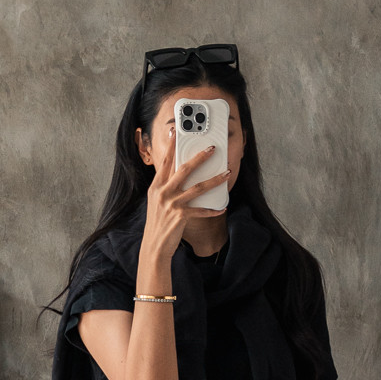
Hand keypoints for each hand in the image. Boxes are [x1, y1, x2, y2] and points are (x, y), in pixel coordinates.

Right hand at [140, 129, 228, 267]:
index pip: (166, 162)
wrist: (153, 246)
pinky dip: (213, 209)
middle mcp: (163, 193)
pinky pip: (201, 210)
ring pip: (198, 187)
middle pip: (184, 169)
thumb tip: (179, 176)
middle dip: (200, 157)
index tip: (176, 132)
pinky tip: (222, 207)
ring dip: (215, 180)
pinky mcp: (180, 216)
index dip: (172, 147)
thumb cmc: (157, 224)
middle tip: (212, 148)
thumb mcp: (157, 202)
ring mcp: (171, 204)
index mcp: (156, 187)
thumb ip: (166, 188)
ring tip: (227, 173)